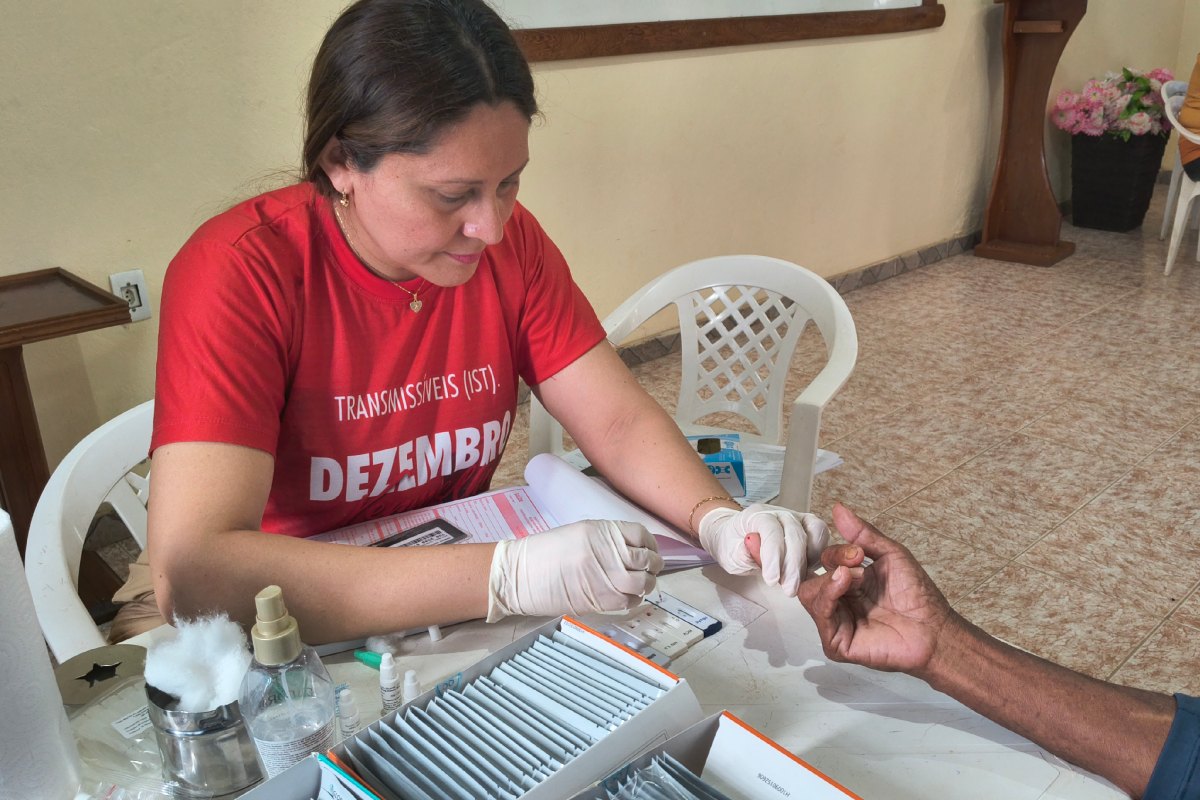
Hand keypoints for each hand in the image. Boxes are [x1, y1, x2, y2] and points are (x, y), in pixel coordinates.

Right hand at [485, 520, 662, 621]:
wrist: (521, 574)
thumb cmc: (546, 553)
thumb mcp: (580, 533)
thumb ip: (607, 540)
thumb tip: (631, 550)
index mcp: (603, 531)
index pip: (642, 535)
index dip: (650, 545)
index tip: (650, 550)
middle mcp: (610, 552)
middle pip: (648, 560)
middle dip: (653, 566)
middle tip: (650, 569)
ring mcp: (608, 576)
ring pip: (643, 583)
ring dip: (646, 584)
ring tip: (640, 584)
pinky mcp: (602, 600)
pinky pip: (629, 601)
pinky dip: (633, 599)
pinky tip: (626, 596)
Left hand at [698, 503, 828, 595]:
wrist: (738, 538)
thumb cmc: (734, 545)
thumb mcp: (729, 554)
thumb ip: (742, 552)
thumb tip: (754, 549)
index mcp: (757, 515)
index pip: (771, 530)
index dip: (773, 556)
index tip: (771, 579)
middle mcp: (780, 513)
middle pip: (795, 535)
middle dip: (794, 566)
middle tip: (789, 589)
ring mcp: (797, 517)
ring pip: (815, 532)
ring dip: (809, 561)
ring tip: (797, 581)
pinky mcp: (808, 526)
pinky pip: (821, 535)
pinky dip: (818, 554)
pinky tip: (806, 571)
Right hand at [796, 503, 955, 674]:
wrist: (933, 627)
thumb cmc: (917, 595)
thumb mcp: (890, 555)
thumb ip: (862, 533)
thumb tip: (838, 507)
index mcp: (850, 583)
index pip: (824, 563)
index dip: (836, 553)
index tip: (858, 553)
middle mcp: (840, 602)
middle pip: (811, 577)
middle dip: (832, 564)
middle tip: (857, 564)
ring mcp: (837, 623)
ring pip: (809, 596)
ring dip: (828, 580)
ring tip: (853, 578)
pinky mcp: (837, 643)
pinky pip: (819, 617)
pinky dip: (827, 597)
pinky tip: (844, 586)